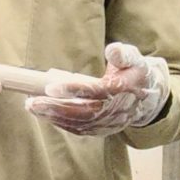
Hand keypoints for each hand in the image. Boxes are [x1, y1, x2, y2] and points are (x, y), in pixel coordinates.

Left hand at [27, 41, 170, 136]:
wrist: (147, 97)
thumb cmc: (134, 72)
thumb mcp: (134, 58)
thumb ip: (123, 53)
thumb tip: (112, 50)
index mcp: (124, 89)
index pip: (96, 91)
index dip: (73, 90)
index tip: (50, 87)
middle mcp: (117, 109)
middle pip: (84, 112)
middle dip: (56, 108)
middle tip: (31, 102)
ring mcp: (110, 123)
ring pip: (80, 124)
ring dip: (54, 117)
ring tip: (32, 107)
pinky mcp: (104, 130)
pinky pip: (81, 130)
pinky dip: (61, 123)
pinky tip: (45, 115)